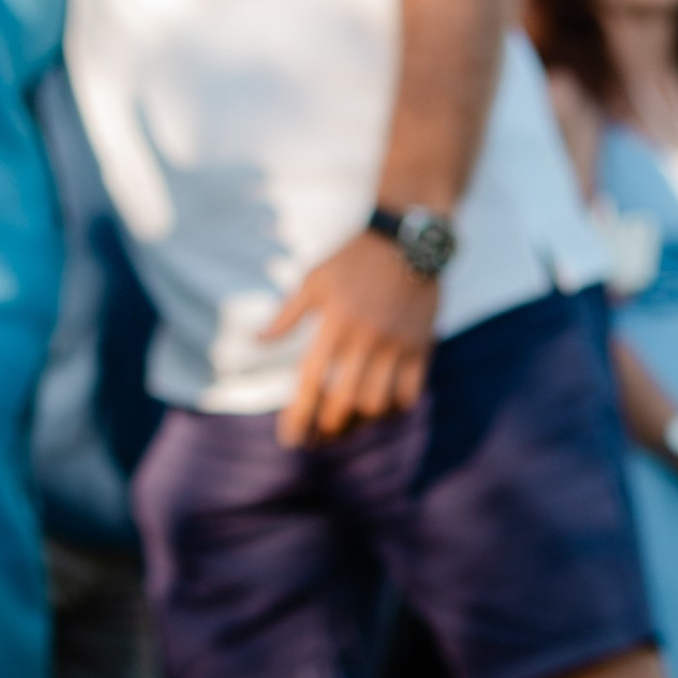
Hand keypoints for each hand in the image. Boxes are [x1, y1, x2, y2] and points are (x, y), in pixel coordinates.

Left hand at [268, 231, 438, 443]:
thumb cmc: (353, 258)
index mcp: (334, 323)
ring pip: (377, 403)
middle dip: (326, 428)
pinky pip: (409, 393)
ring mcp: (396, 345)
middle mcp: (365, 338)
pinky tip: (380, 411)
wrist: (407, 238)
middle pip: (343, 402)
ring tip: (346, 427)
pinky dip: (393, 408)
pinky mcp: (420, 346)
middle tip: (317, 439)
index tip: (289, 439)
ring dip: (359, 422)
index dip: (298, 415)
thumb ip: (286, 314)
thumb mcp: (314, 278)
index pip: (311, 380)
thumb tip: (257, 341)